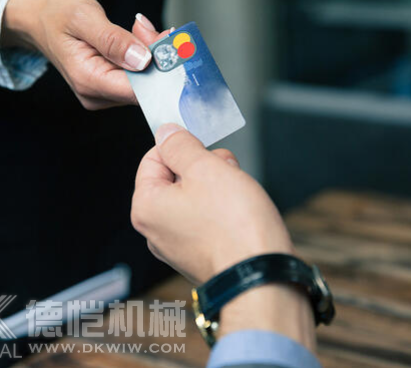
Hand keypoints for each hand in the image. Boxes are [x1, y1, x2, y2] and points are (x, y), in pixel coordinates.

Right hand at [2, 0, 168, 108]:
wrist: (37, 18)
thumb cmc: (56, 13)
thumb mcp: (83, 16)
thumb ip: (114, 40)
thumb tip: (143, 60)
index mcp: (89, 80)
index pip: (138, 89)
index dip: (161, 69)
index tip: (173, 44)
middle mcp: (96, 95)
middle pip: (144, 86)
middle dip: (159, 58)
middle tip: (163, 30)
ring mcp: (102, 94)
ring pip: (143, 81)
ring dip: (153, 56)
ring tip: (143, 29)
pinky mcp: (109, 87)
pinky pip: (136, 77)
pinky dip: (145, 58)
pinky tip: (140, 38)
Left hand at [131, 123, 293, 284]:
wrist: (263, 277)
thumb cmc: (234, 225)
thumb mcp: (205, 168)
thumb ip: (180, 146)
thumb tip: (166, 132)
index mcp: (146, 207)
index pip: (153, 158)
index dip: (180, 146)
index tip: (204, 146)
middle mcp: (156, 230)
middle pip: (175, 178)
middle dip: (204, 168)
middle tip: (226, 172)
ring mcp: (179, 246)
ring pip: (195, 197)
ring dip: (218, 187)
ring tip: (239, 195)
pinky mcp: (201, 255)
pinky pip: (208, 220)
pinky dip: (225, 211)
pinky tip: (243, 213)